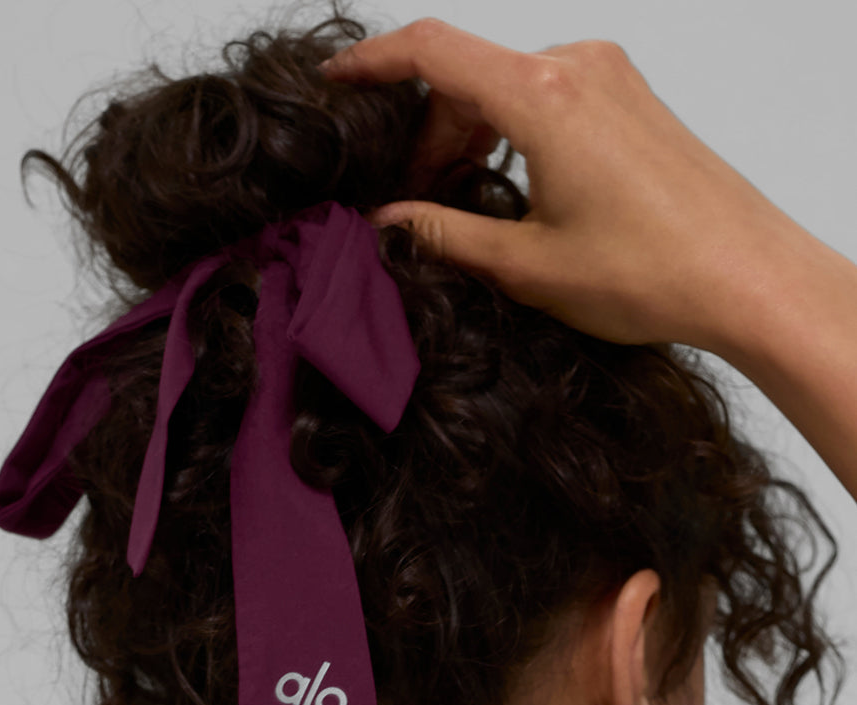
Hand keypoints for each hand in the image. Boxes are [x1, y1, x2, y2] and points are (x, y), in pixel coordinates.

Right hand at [320, 18, 795, 352]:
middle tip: (412, 203)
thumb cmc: (651, 272)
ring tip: (462, 204)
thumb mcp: (528, 266)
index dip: (373, 64)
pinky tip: (511, 189)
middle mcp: (577, 67)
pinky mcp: (630, 98)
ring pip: (507, 86)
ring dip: (471, 136)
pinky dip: (513, 131)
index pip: (433, 51)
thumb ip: (445, 236)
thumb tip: (387, 223)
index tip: (337, 84)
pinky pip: (548, 95)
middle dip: (428, 132)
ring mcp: (610, 77)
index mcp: (543, 97)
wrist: (746, 276)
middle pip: (468, 75)